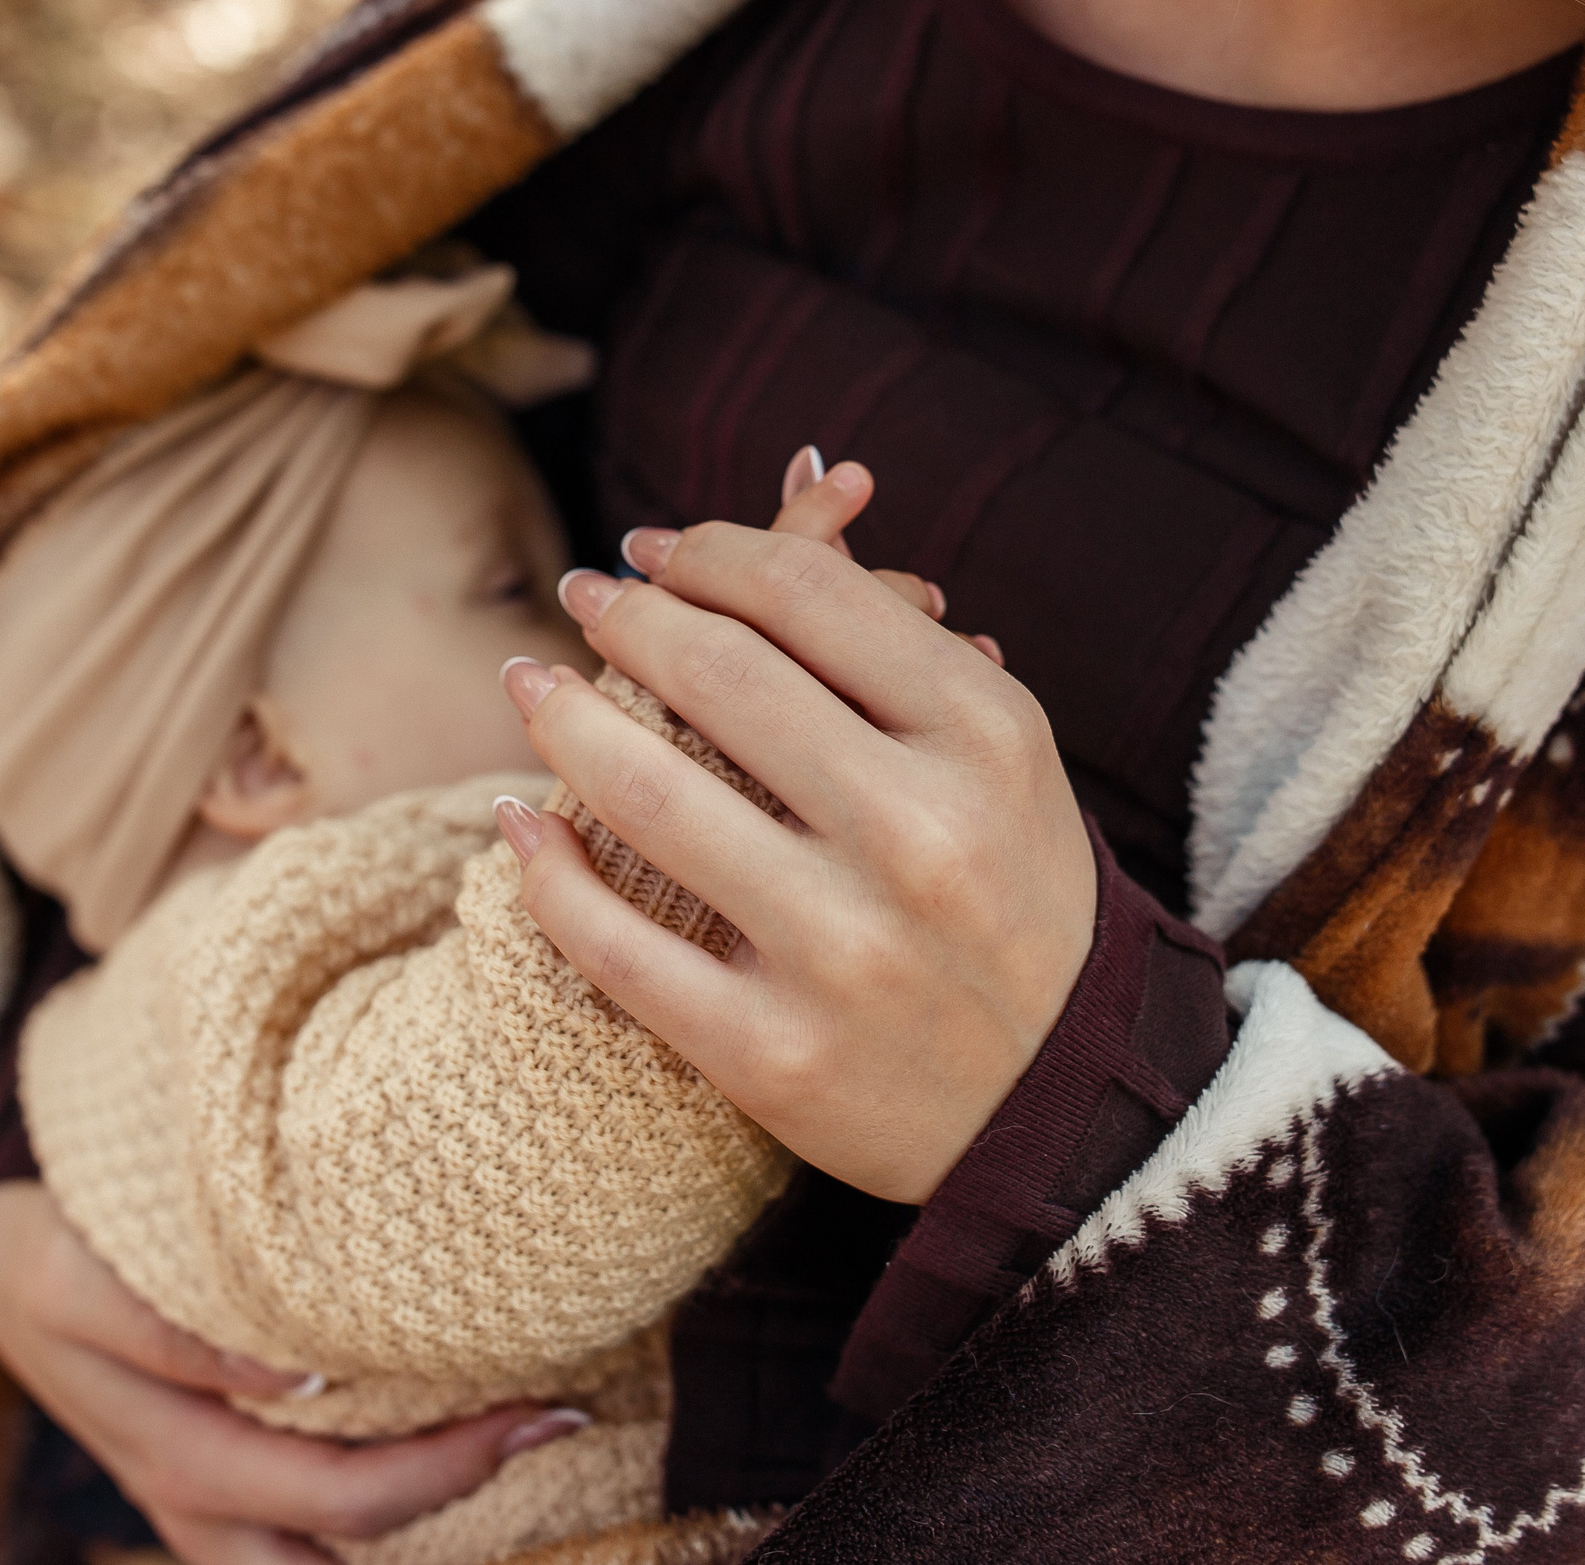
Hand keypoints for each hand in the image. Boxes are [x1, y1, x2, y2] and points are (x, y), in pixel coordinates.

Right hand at [0, 1183, 576, 1562]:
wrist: (1, 1267)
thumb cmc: (45, 1254)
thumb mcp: (65, 1278)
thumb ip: (163, 1329)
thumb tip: (292, 1379)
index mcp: (181, 1459)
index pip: (340, 1498)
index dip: (446, 1471)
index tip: (543, 1406)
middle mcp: (206, 1505)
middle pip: (355, 1535)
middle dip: (465, 1490)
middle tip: (568, 1413)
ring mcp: (215, 1507)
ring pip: (333, 1557)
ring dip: (434, 1511)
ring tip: (534, 1433)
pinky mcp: (226, 1484)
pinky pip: (318, 1525)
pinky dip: (392, 1502)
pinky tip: (468, 1438)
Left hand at [510, 458, 1091, 1202]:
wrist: (1064, 1104)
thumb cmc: (1013, 892)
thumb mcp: (996, 753)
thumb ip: (894, 635)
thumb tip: (800, 481)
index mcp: (986, 739)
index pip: (808, 596)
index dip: (707, 553)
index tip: (653, 550)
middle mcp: (919, 836)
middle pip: (717, 673)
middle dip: (624, 617)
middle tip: (584, 596)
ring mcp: (843, 950)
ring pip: (647, 796)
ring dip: (561, 718)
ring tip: (531, 683)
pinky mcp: (774, 1055)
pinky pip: (616, 948)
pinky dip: (547, 873)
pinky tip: (520, 822)